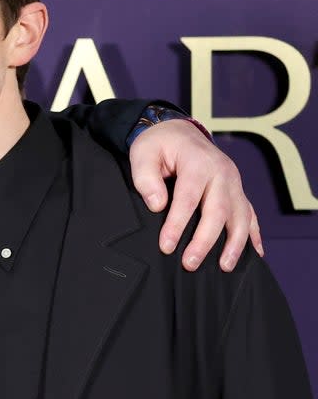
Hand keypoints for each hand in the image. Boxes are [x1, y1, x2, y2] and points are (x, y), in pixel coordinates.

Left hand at [129, 119, 262, 271]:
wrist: (178, 132)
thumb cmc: (158, 146)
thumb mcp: (143, 155)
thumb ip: (146, 179)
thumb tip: (158, 205)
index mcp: (198, 163)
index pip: (188, 198)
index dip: (177, 224)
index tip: (166, 246)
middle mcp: (222, 173)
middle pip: (218, 211)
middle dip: (205, 241)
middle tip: (190, 264)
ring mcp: (234, 183)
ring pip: (240, 216)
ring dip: (235, 244)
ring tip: (225, 267)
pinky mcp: (237, 191)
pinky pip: (250, 214)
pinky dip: (254, 235)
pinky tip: (255, 253)